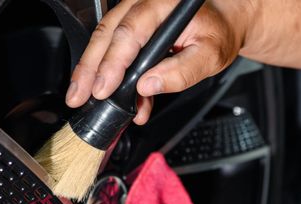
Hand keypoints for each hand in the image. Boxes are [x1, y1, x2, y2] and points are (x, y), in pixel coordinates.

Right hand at [65, 0, 247, 124]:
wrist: (223, 21)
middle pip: (106, 34)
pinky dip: (106, 73)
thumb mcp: (211, 55)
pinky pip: (113, 47)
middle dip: (89, 69)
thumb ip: (181, 71)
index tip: (103, 89)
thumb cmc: (218, 33)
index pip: (130, 33)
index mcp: (163, 4)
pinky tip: (108, 95)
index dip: (112, 64)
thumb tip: (147, 86)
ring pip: (103, 40)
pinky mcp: (131, 26)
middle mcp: (144, 3)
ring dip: (90, 72)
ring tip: (80, 97)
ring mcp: (134, 12)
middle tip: (78, 96)